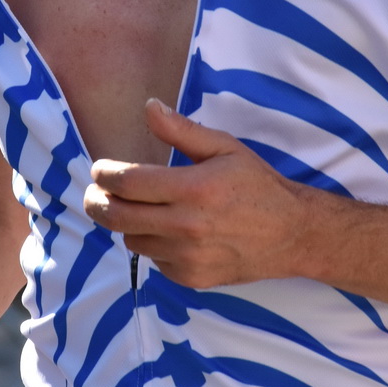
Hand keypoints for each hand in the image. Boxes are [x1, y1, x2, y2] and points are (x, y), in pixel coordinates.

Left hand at [84, 98, 310, 287]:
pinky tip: (173, 232)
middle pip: (116, 216)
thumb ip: (182, 130)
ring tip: (145, 209)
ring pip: (131, 240)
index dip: (104, 174)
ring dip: (129, 223)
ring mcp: (188, 257)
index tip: (100, 169)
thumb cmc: (257, 185)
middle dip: (96, 202)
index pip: (127, 182)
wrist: (292, 234)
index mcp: (194, 188)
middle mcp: (187, 226)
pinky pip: (154, 260)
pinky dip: (155, 245)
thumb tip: (148, 108)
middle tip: (95, 192)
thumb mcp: (225, 148)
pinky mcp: (191, 278)